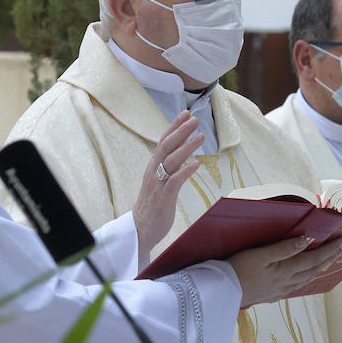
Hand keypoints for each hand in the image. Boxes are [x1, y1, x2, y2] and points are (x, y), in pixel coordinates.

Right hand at [133, 111, 203, 259]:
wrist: (140, 228)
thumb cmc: (153, 204)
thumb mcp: (158, 181)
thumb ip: (167, 167)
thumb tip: (180, 153)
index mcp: (153, 166)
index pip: (163, 141)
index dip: (174, 126)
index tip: (186, 114)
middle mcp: (154, 172)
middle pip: (167, 146)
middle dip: (181, 131)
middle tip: (195, 119)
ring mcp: (158, 184)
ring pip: (171, 161)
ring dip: (187, 147)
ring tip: (201, 137)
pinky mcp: (163, 197)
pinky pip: (174, 181)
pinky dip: (185, 171)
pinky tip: (196, 164)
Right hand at [227, 236, 341, 308]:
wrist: (223, 293)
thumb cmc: (238, 269)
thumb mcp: (260, 255)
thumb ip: (284, 248)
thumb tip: (306, 241)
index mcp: (285, 271)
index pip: (312, 259)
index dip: (328, 250)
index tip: (341, 241)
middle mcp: (286, 282)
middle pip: (312, 270)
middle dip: (327, 259)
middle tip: (340, 250)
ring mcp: (279, 291)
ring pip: (305, 280)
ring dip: (318, 270)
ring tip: (326, 263)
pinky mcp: (271, 296)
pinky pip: (295, 287)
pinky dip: (305, 280)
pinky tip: (303, 279)